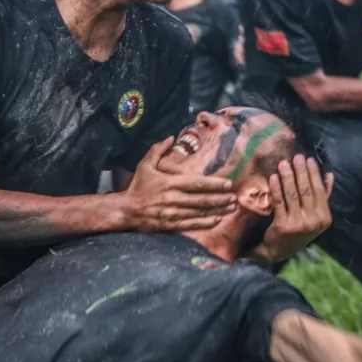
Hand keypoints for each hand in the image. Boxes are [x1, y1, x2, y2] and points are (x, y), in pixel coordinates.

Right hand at [121, 138, 236, 231]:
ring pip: (199, 212)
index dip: (213, 184)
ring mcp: (172, 213)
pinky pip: (191, 224)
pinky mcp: (170, 224)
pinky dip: (205, 223)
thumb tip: (170, 137)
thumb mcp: (145, 164)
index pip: (196, 183)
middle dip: (220, 198)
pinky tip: (217, 220)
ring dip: (217, 210)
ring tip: (232, 208)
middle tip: (236, 198)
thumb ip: (158, 150)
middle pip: (201, 199)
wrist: (125, 210)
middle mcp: (172, 198)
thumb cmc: (137, 186)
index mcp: (168, 182)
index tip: (228, 183)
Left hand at [249, 155, 333, 262]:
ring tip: (283, 163)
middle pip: (306, 190)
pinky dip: (276, 188)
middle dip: (301, 171)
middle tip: (296, 157)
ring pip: (292, 194)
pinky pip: (279, 201)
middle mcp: (314, 221)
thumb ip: (324, 196)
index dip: (314, 173)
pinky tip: (273, 177)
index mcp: (325, 218)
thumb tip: (329, 175)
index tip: (308, 159)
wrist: (280, 250)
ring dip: (287, 176)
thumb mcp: (316, 216)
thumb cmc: (299, 229)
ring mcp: (298, 224)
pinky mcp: (283, 225)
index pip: (319, 191)